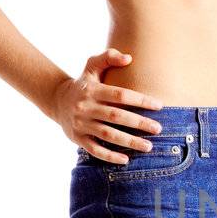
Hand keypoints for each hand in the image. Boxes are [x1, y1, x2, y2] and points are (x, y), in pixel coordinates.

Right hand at [52, 49, 165, 163]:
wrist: (57, 100)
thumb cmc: (84, 83)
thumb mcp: (92, 66)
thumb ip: (109, 57)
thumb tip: (129, 58)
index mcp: (92, 90)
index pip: (120, 95)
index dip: (140, 100)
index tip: (159, 106)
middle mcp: (86, 107)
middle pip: (116, 116)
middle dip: (139, 123)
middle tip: (158, 129)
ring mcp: (81, 124)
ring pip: (108, 135)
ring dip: (129, 142)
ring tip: (148, 147)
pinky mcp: (77, 138)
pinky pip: (95, 150)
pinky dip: (110, 156)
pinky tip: (126, 159)